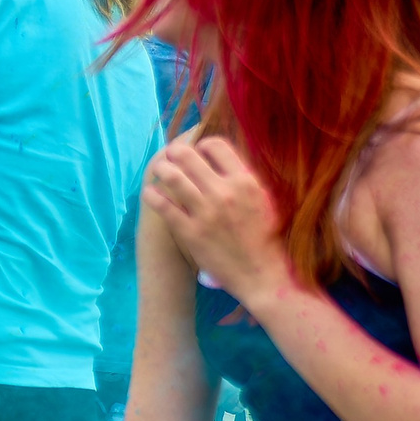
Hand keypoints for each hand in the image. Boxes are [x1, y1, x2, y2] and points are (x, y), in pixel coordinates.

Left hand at [143, 127, 285, 300]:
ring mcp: (205, 212)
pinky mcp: (190, 232)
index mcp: (246, 181)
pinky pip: (163, 205)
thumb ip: (245, 179)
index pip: (216, 145)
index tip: (198, 152)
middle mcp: (224, 192)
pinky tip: (151, 192)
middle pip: (188, 156)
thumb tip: (225, 159)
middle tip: (170, 155)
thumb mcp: (265, 200)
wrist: (263, 275)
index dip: (202, 145)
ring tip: (159, 169)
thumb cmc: (268, 238)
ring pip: (172, 177)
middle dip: (175, 152)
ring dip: (161, 169)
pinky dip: (152, 195)